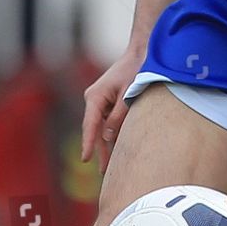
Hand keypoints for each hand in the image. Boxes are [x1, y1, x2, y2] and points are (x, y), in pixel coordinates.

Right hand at [82, 50, 143, 170]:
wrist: (141, 52)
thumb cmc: (135, 71)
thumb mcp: (128, 96)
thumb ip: (118, 117)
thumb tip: (108, 137)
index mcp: (95, 97)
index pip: (90, 125)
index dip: (88, 144)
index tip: (85, 159)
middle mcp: (93, 99)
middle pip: (94, 130)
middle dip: (99, 151)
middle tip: (103, 173)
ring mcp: (99, 100)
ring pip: (101, 127)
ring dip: (107, 144)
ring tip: (109, 167)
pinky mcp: (107, 100)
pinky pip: (107, 120)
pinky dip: (112, 133)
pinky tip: (117, 149)